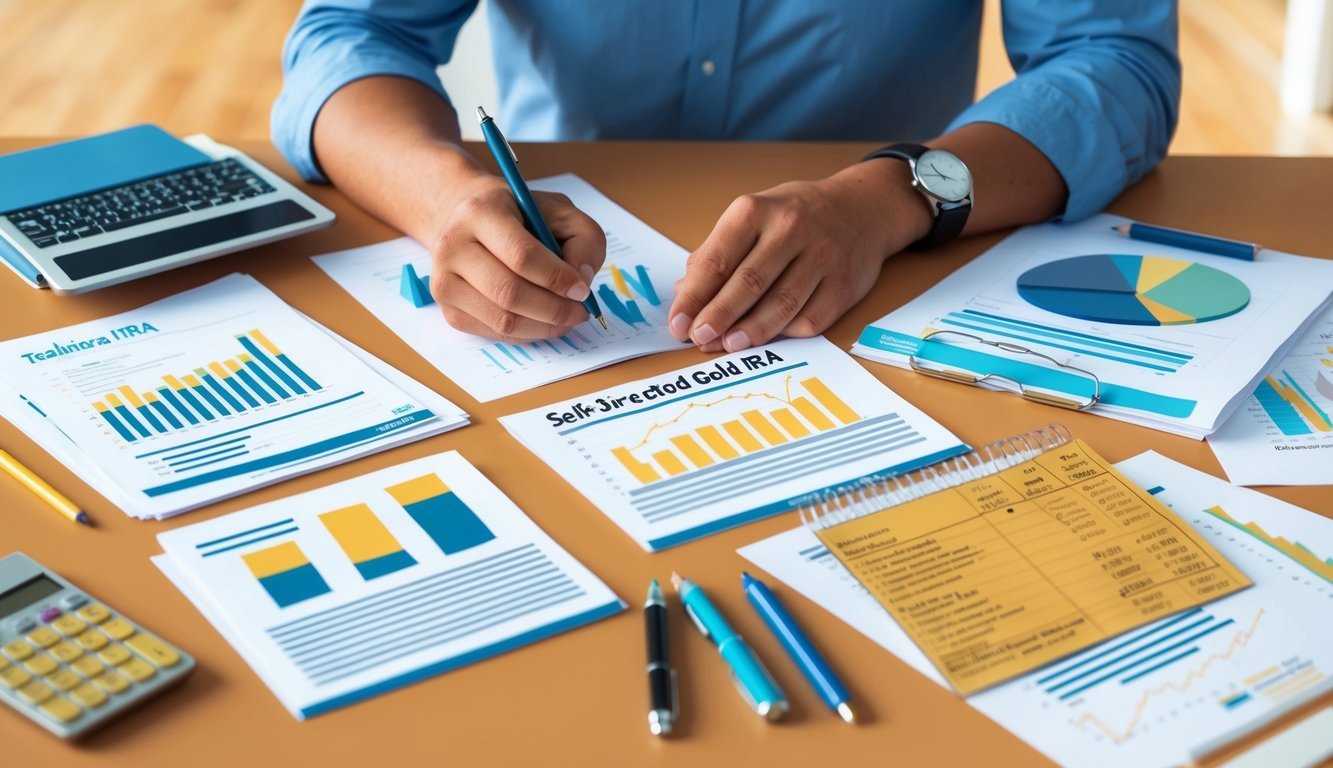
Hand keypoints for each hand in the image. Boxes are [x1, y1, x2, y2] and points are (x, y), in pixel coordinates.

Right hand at [429, 171, 605, 340]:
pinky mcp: (447, 309)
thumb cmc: (519, 217)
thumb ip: (584, 239)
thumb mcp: (560, 211)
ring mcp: (444, 280)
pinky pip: (494, 333)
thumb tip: (581, 280)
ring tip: (566, 318)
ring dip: (544, 326)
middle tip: (580, 311)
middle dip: (554, 309)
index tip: (582, 289)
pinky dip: (527, 334)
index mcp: (480, 212)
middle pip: (510, 292)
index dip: (557, 278)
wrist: (469, 223)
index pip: (521, 255)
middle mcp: (453, 245)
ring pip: (502, 320)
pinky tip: (542, 321)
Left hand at [668, 160, 931, 351]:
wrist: (862, 208)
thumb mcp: (752, 218)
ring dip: (750, 330)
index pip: (717, 260)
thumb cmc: (795, 215)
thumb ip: (717, 254)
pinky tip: (768, 337)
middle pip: (748, 283)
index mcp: (756, 210)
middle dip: (718, 316)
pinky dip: (785, 332)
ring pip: (781, 304)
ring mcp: (822, 257)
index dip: (693, 297)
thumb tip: (683, 293)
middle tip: (699, 339)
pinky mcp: (844, 284)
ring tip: (728, 344)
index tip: (677, 323)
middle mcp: (790, 229)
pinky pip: (810, 318)